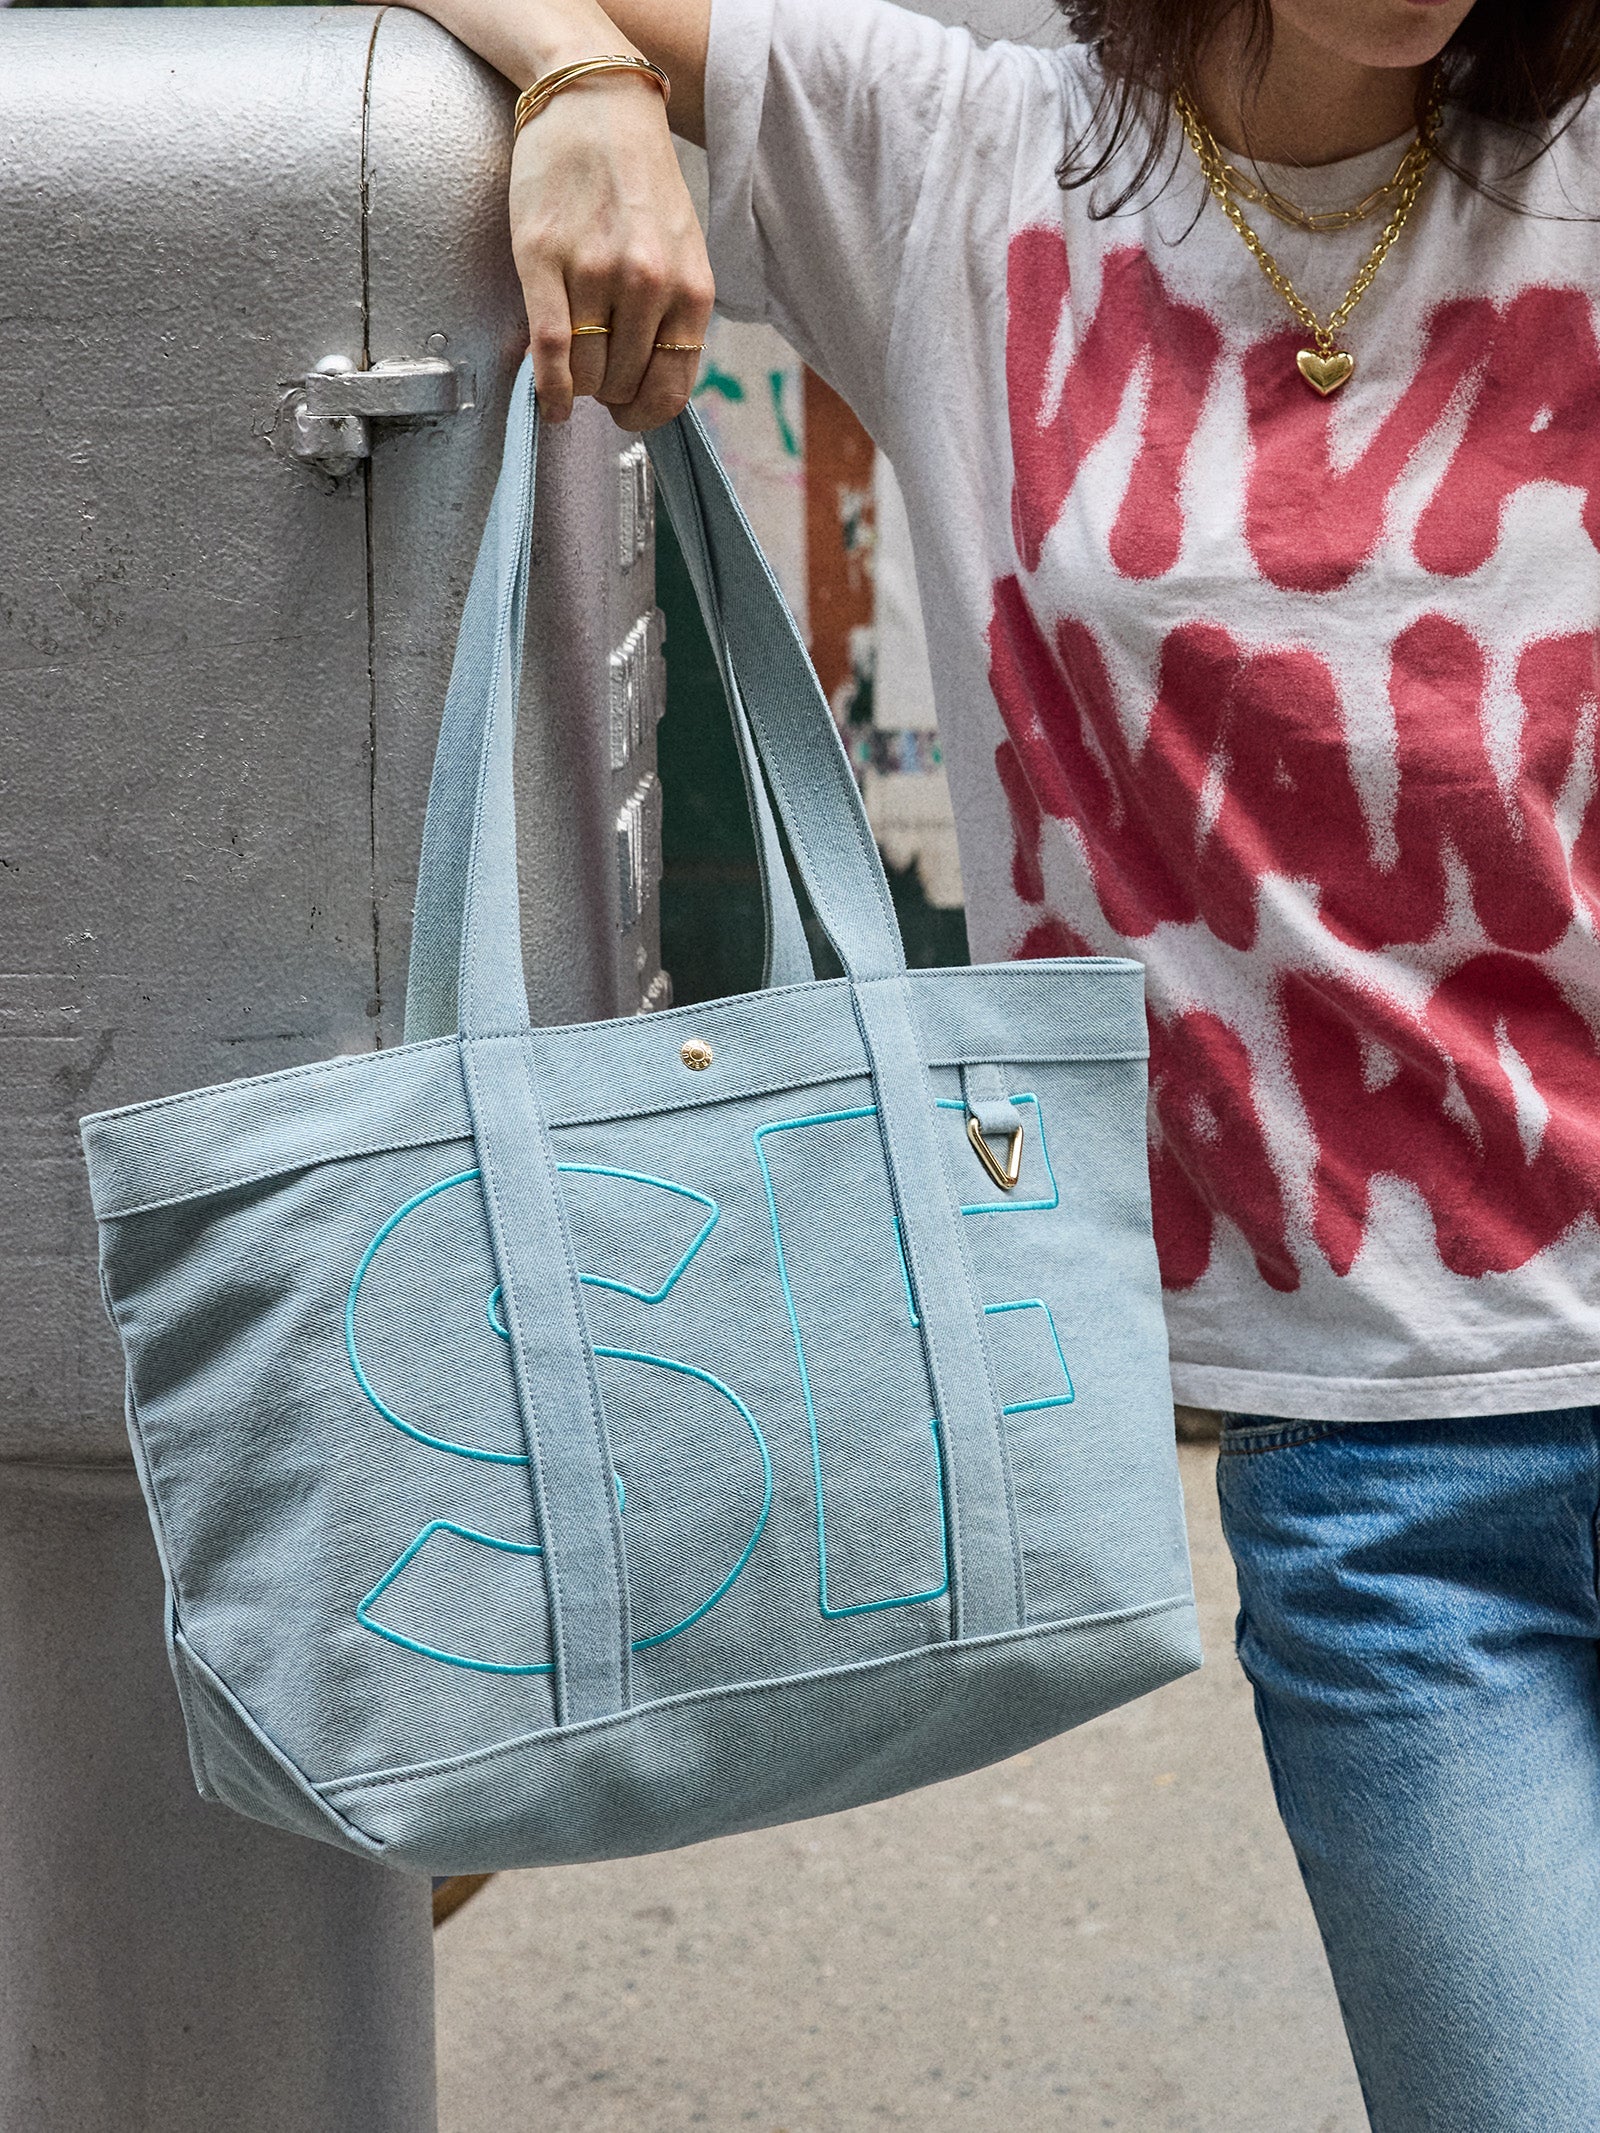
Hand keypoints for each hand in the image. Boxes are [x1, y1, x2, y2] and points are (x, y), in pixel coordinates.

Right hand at [512, 73, 713, 431]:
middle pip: (623, 385)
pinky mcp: (544, 260)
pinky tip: (549, 404)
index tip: (628, 411)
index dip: (645, 412)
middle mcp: (649, 284)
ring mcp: (596, 272)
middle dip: (608, 391)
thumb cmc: (637, 180)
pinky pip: (550, 351)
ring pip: (586, 373)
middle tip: (595, 370)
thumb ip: (674, 312)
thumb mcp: (681, 248)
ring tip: (573, 362)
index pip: (672, 388)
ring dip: (578, 383)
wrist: (594, 102)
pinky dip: (549, 390)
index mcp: (691, 287)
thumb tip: (650, 383)